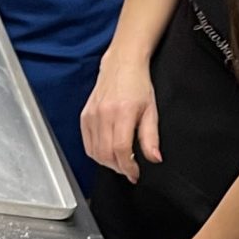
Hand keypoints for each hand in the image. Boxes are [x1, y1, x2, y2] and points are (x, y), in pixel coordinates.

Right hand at [80, 51, 159, 180]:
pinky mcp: (84, 116)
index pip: (120, 149)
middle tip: (129, 170)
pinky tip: (107, 153)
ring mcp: (91, 115)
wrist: (121, 64)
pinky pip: (87, 144)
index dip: (128, 166)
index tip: (135, 174)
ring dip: (108, 163)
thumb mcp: (151, 110)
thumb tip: (154, 159)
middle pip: (106, 154)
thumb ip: (151, 137)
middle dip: (118, 168)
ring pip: (95, 152)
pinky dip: (96, 154)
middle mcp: (104, 114)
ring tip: (120, 162)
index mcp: (122, 112)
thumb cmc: (138, 85)